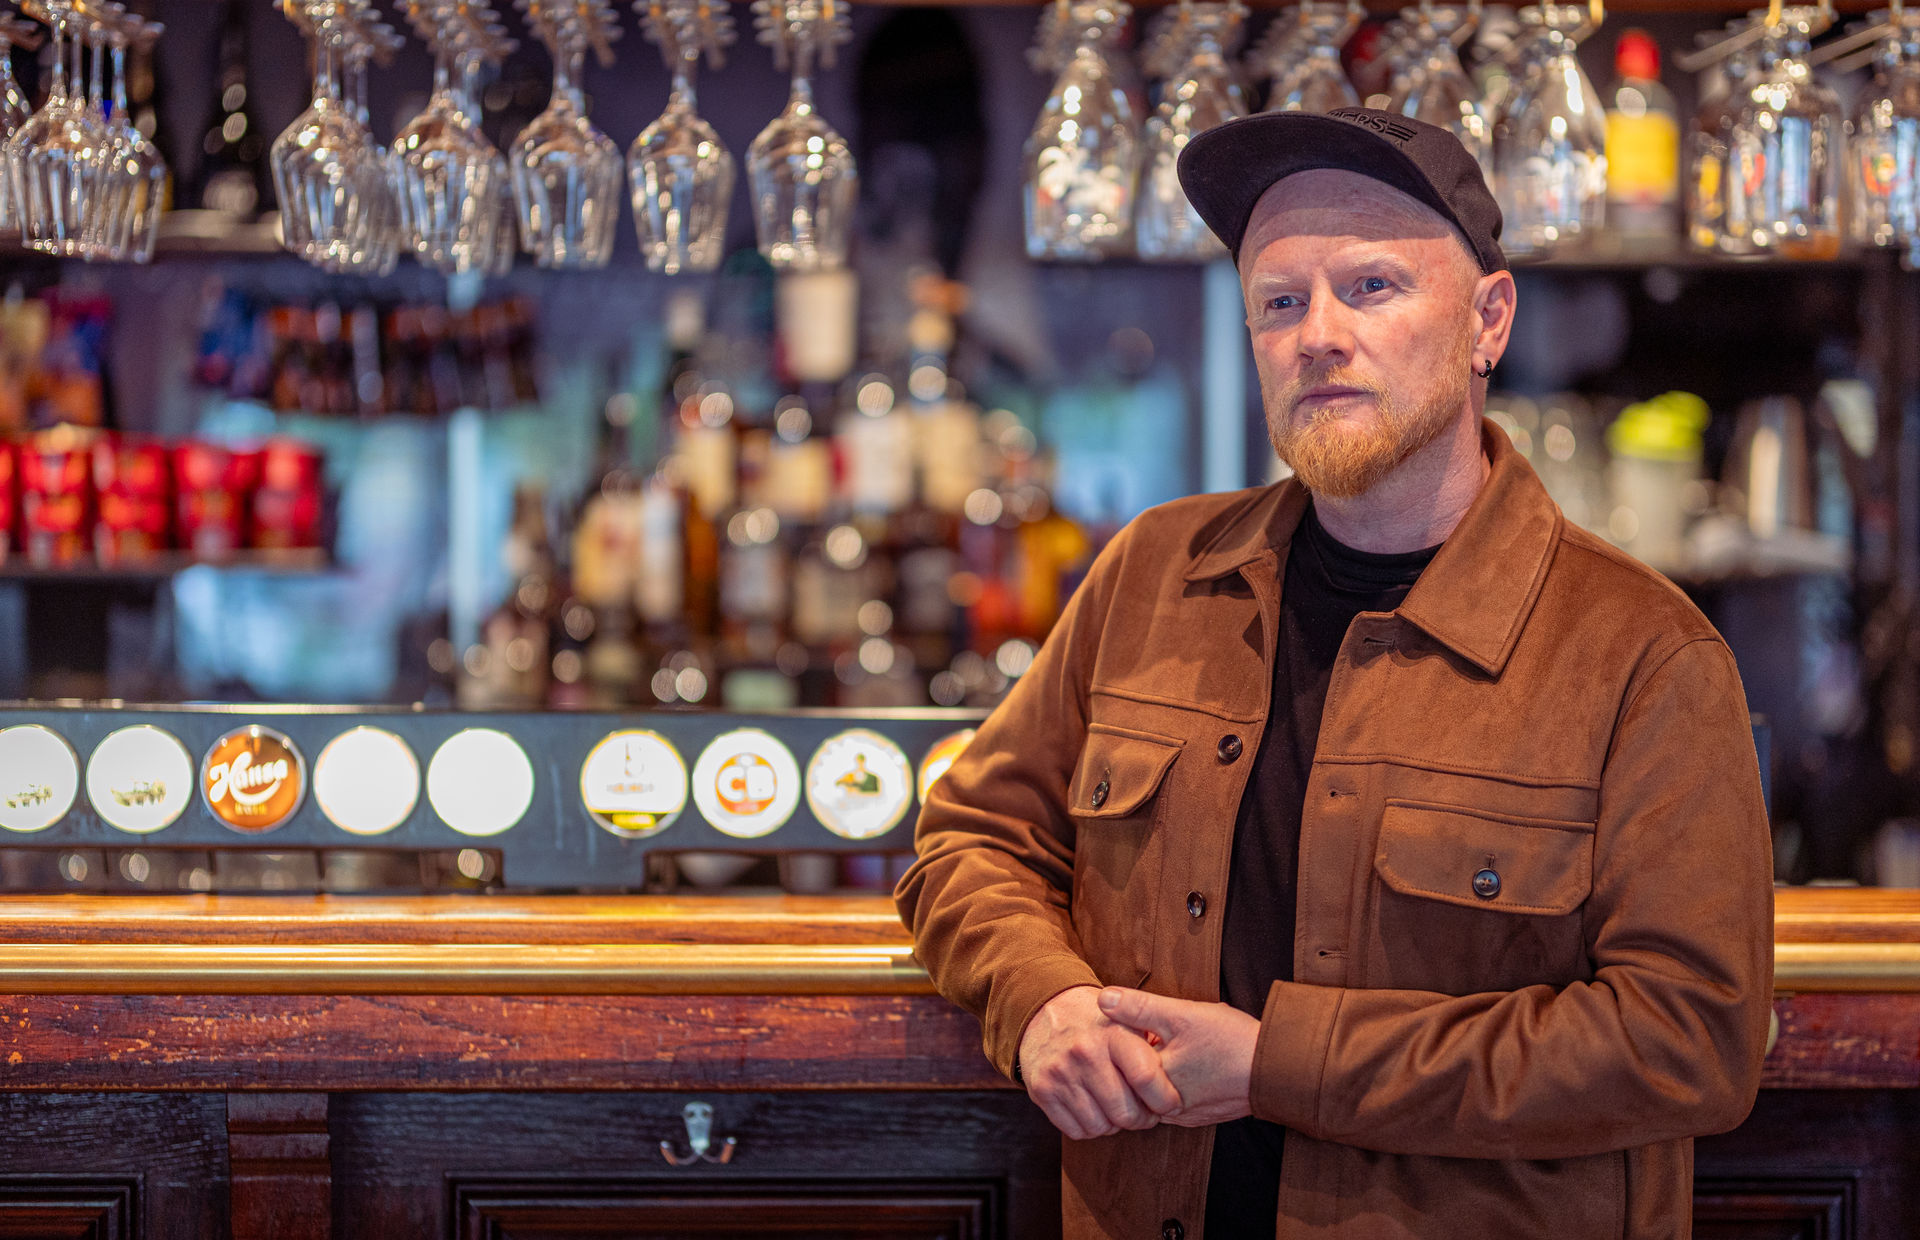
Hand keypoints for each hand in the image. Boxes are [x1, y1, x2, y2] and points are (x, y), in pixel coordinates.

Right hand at [1018, 985, 1180, 1139]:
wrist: (1047, 1010)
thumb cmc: (1099, 1023)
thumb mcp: (1129, 1020)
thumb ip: (1155, 1046)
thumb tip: (1183, 1080)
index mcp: (1113, 1032)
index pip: (1147, 1079)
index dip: (1165, 1100)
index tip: (1170, 1103)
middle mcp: (1085, 1052)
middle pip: (1125, 1113)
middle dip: (1141, 1119)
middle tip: (1144, 1112)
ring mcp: (1061, 1072)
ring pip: (1101, 1127)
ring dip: (1115, 1125)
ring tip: (1118, 1108)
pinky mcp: (1042, 1090)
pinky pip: (1077, 1131)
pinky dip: (1090, 1127)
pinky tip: (1095, 1109)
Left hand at [1098, 987, 1259, 1126]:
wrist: (1280, 1070)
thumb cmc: (1232, 1042)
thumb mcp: (1182, 1014)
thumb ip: (1140, 1007)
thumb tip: (1102, 998)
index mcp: (1154, 1083)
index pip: (1118, 1061)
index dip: (1125, 1034)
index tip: (1140, 1020)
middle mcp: (1165, 1108)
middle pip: (1133, 1080)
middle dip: (1139, 1054)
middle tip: (1155, 1031)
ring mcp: (1183, 1116)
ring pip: (1152, 1091)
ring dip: (1157, 1068)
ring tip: (1174, 1043)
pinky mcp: (1198, 1116)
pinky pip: (1172, 1099)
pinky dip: (1173, 1080)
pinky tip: (1189, 1061)